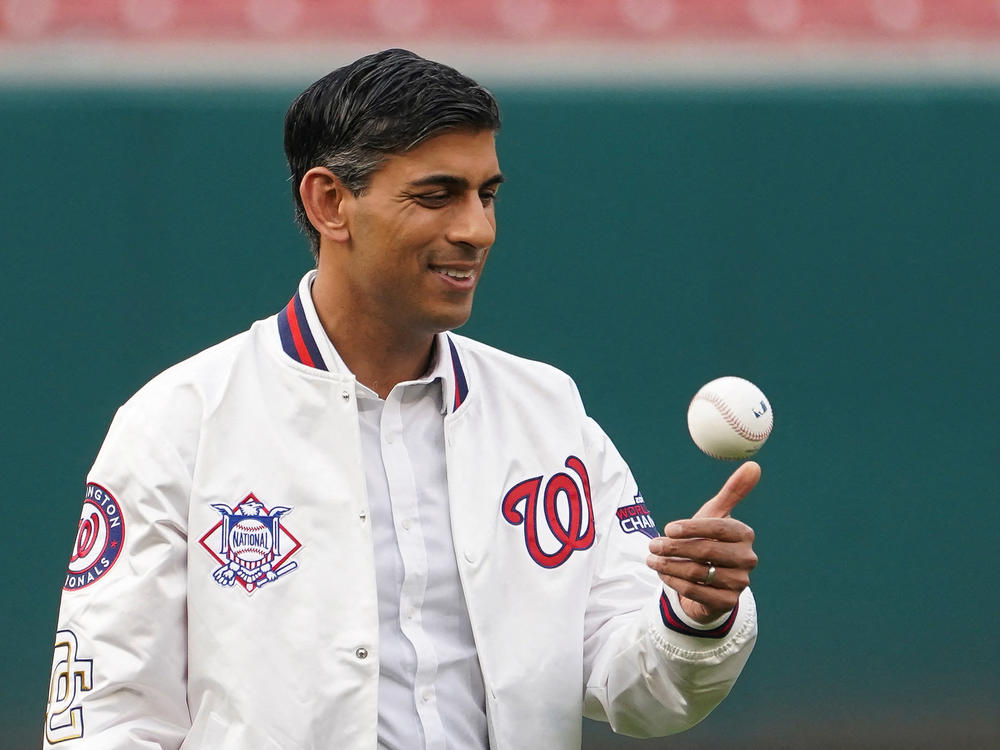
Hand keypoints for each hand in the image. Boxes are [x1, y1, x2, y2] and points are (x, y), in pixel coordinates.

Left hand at [646, 462, 759, 622]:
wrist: (710, 580)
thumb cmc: (709, 540)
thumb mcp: (715, 515)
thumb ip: (732, 491)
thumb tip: (754, 465)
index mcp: (744, 534)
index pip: (718, 528)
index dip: (692, 528)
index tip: (668, 528)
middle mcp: (747, 559)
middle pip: (706, 551)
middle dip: (675, 548)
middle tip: (652, 545)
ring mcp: (739, 582)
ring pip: (698, 573)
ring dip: (669, 566)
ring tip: (651, 559)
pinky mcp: (727, 603)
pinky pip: (696, 592)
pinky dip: (675, 583)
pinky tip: (663, 574)